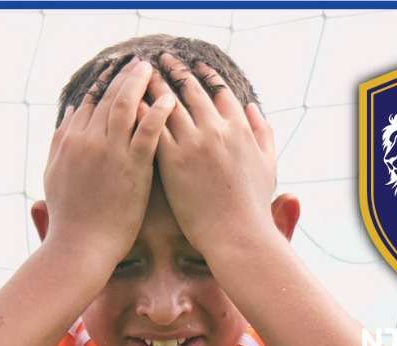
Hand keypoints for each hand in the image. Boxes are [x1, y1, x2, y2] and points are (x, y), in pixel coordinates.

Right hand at [41, 57, 175, 268]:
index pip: (88, 102)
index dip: (103, 84)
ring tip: (153, 72)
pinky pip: (148, 130)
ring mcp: (111, 152)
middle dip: (125, 77)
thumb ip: (59, 141)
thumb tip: (71, 111)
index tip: (116, 73)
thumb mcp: (53, 174)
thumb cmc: (69, 217)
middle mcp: (89, 141)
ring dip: (141, 84)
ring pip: (127, 106)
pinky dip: (159, 111)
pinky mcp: (133, 166)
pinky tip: (169, 100)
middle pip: (109, 98)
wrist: (80, 246)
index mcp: (70, 142)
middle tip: (140, 64)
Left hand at [151, 53, 278, 256]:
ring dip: (153, 86)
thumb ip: (263, 132)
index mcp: (239, 128)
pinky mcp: (172, 162)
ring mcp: (193, 144)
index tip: (194, 64)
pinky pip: (151, 130)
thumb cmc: (251, 205)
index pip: (219, 91)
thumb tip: (253, 108)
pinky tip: (129, 104)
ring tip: (139, 75)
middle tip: (161, 59)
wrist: (236, 235)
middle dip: (175, 71)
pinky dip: (141, 113)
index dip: (205, 75)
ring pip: (168, 105)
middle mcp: (216, 130)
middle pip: (191, 90)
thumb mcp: (268, 163)